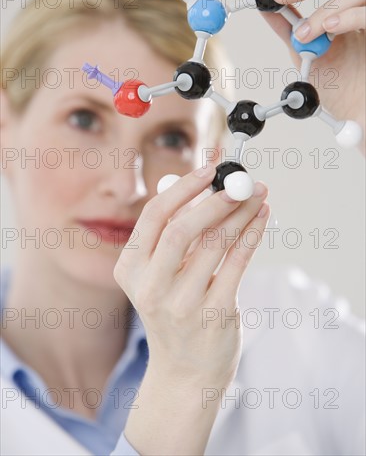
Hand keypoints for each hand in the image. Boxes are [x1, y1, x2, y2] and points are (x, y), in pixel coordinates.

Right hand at [114, 165, 268, 386]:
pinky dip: (251, 234)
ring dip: (241, 213)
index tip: (209, 169)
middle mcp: (151, 287)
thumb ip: (170, 233)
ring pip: (215, 243)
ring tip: (257, 194)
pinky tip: (262, 218)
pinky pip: (237, 263)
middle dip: (215, 199)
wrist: (184, 371)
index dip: (184, 189)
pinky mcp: (215, 314)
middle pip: (182, 229)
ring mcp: (182, 304)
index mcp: (130, 269)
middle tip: (239, 181)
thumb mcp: (157, 276)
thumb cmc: (173, 311)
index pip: (154, 217)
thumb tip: (195, 185)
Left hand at [261, 0, 364, 148]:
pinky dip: (349, 17)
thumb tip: (265, 7)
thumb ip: (288, 28)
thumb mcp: (305, 52)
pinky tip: (331, 29)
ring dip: (323, 11)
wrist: (356, 108)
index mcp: (342, 5)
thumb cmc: (338, 82)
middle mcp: (360, 4)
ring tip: (306, 34)